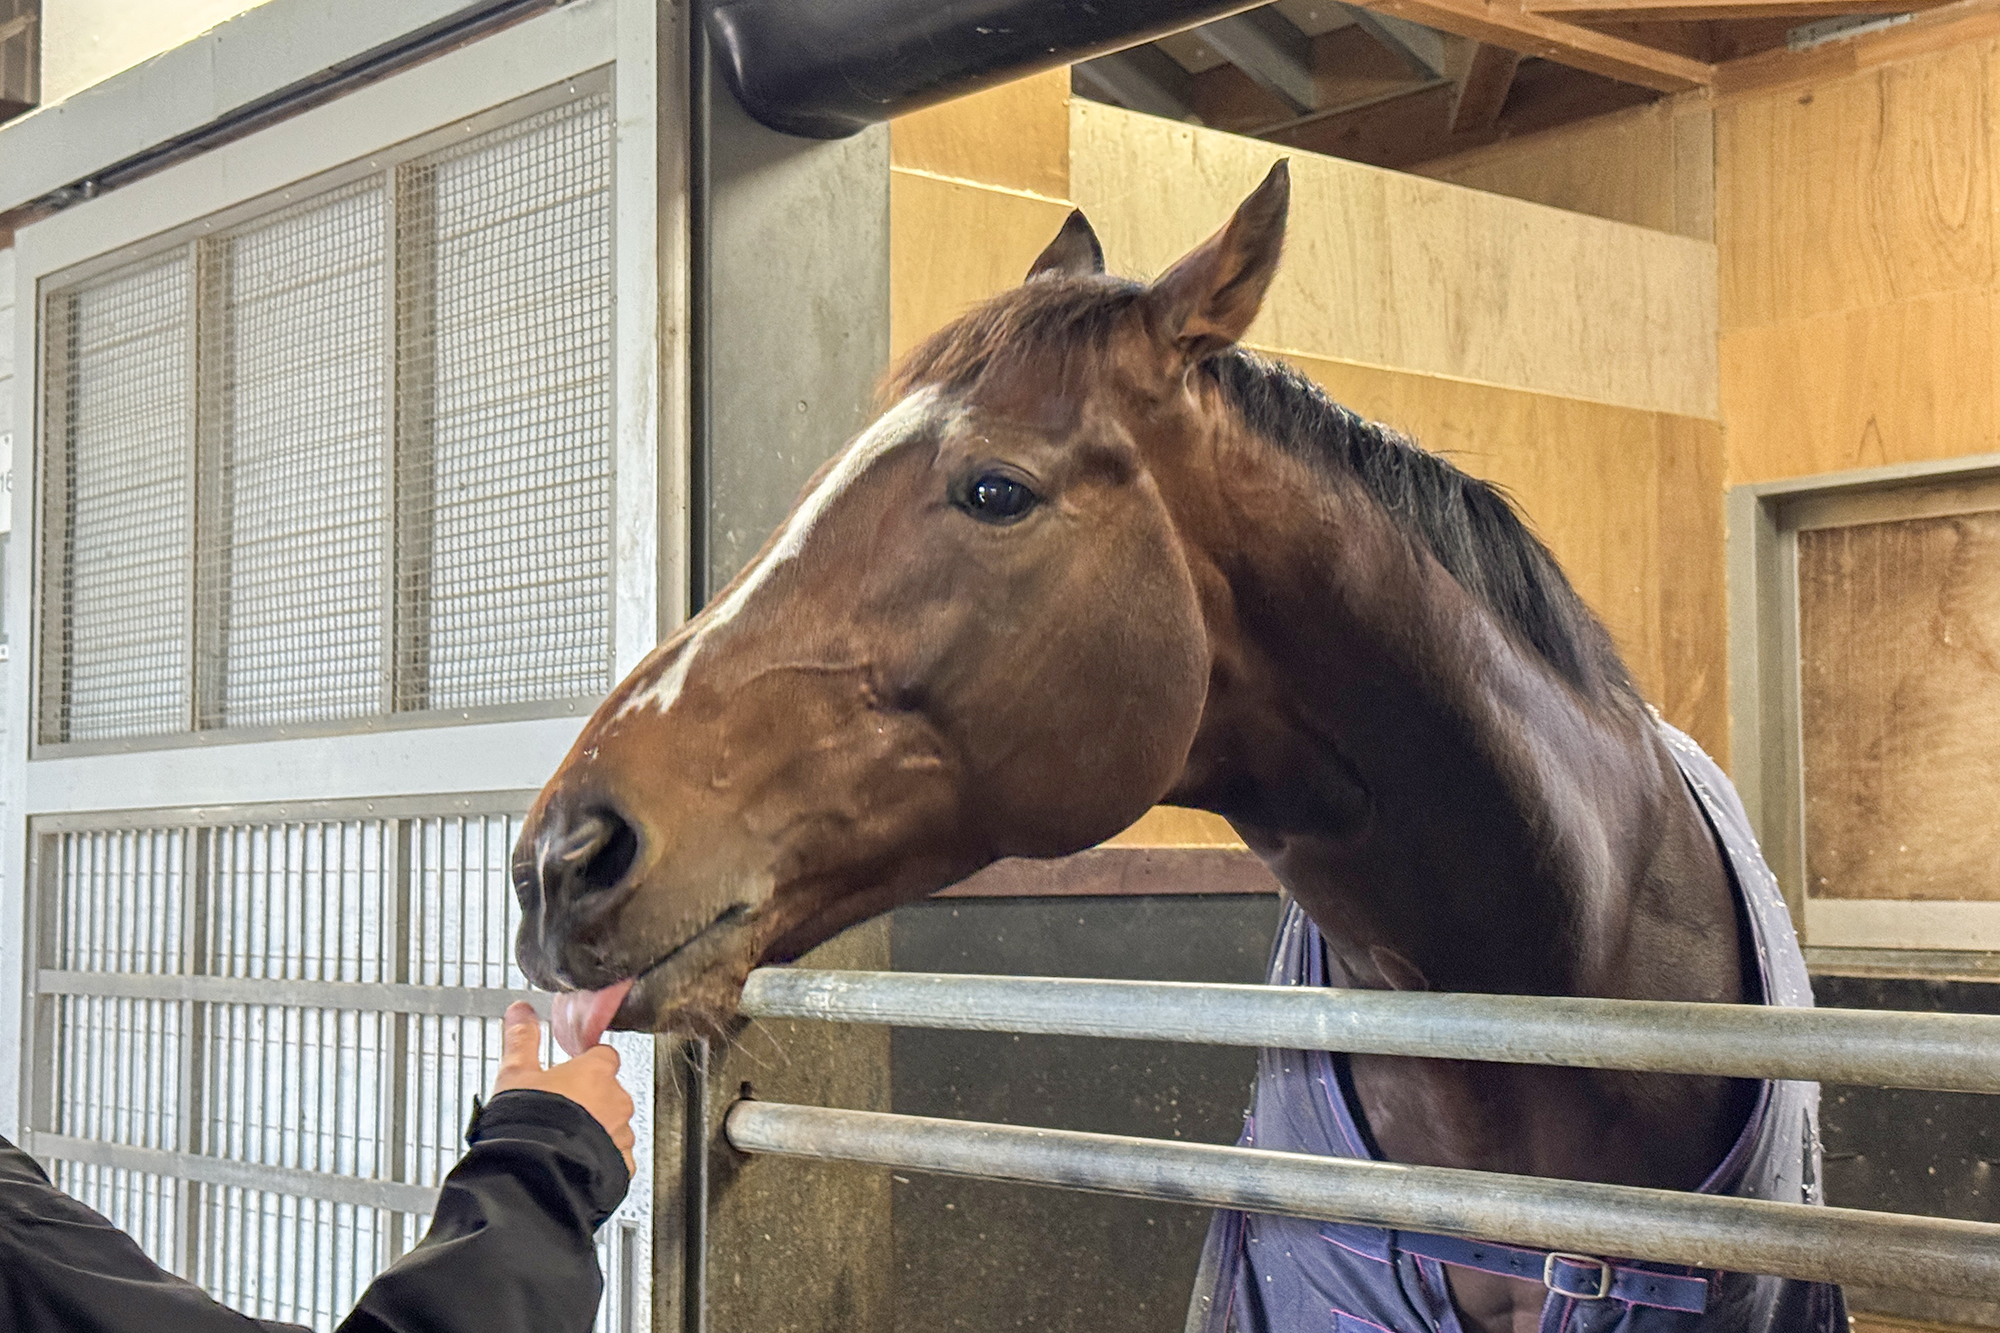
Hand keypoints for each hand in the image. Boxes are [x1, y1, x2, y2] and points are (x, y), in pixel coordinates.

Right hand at [492, 1001, 636, 1176]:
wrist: (535, 1175)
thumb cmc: (528, 1124)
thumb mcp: (515, 1074)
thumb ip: (522, 1038)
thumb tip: (520, 1011)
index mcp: (596, 1071)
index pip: (604, 1055)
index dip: (586, 1063)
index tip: (571, 1071)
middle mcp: (617, 1100)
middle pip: (610, 1091)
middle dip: (590, 1099)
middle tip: (560, 1111)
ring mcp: (622, 1134)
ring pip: (615, 1125)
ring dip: (597, 1129)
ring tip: (565, 1139)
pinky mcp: (622, 1164)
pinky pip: (616, 1156)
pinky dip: (601, 1157)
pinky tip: (577, 1160)